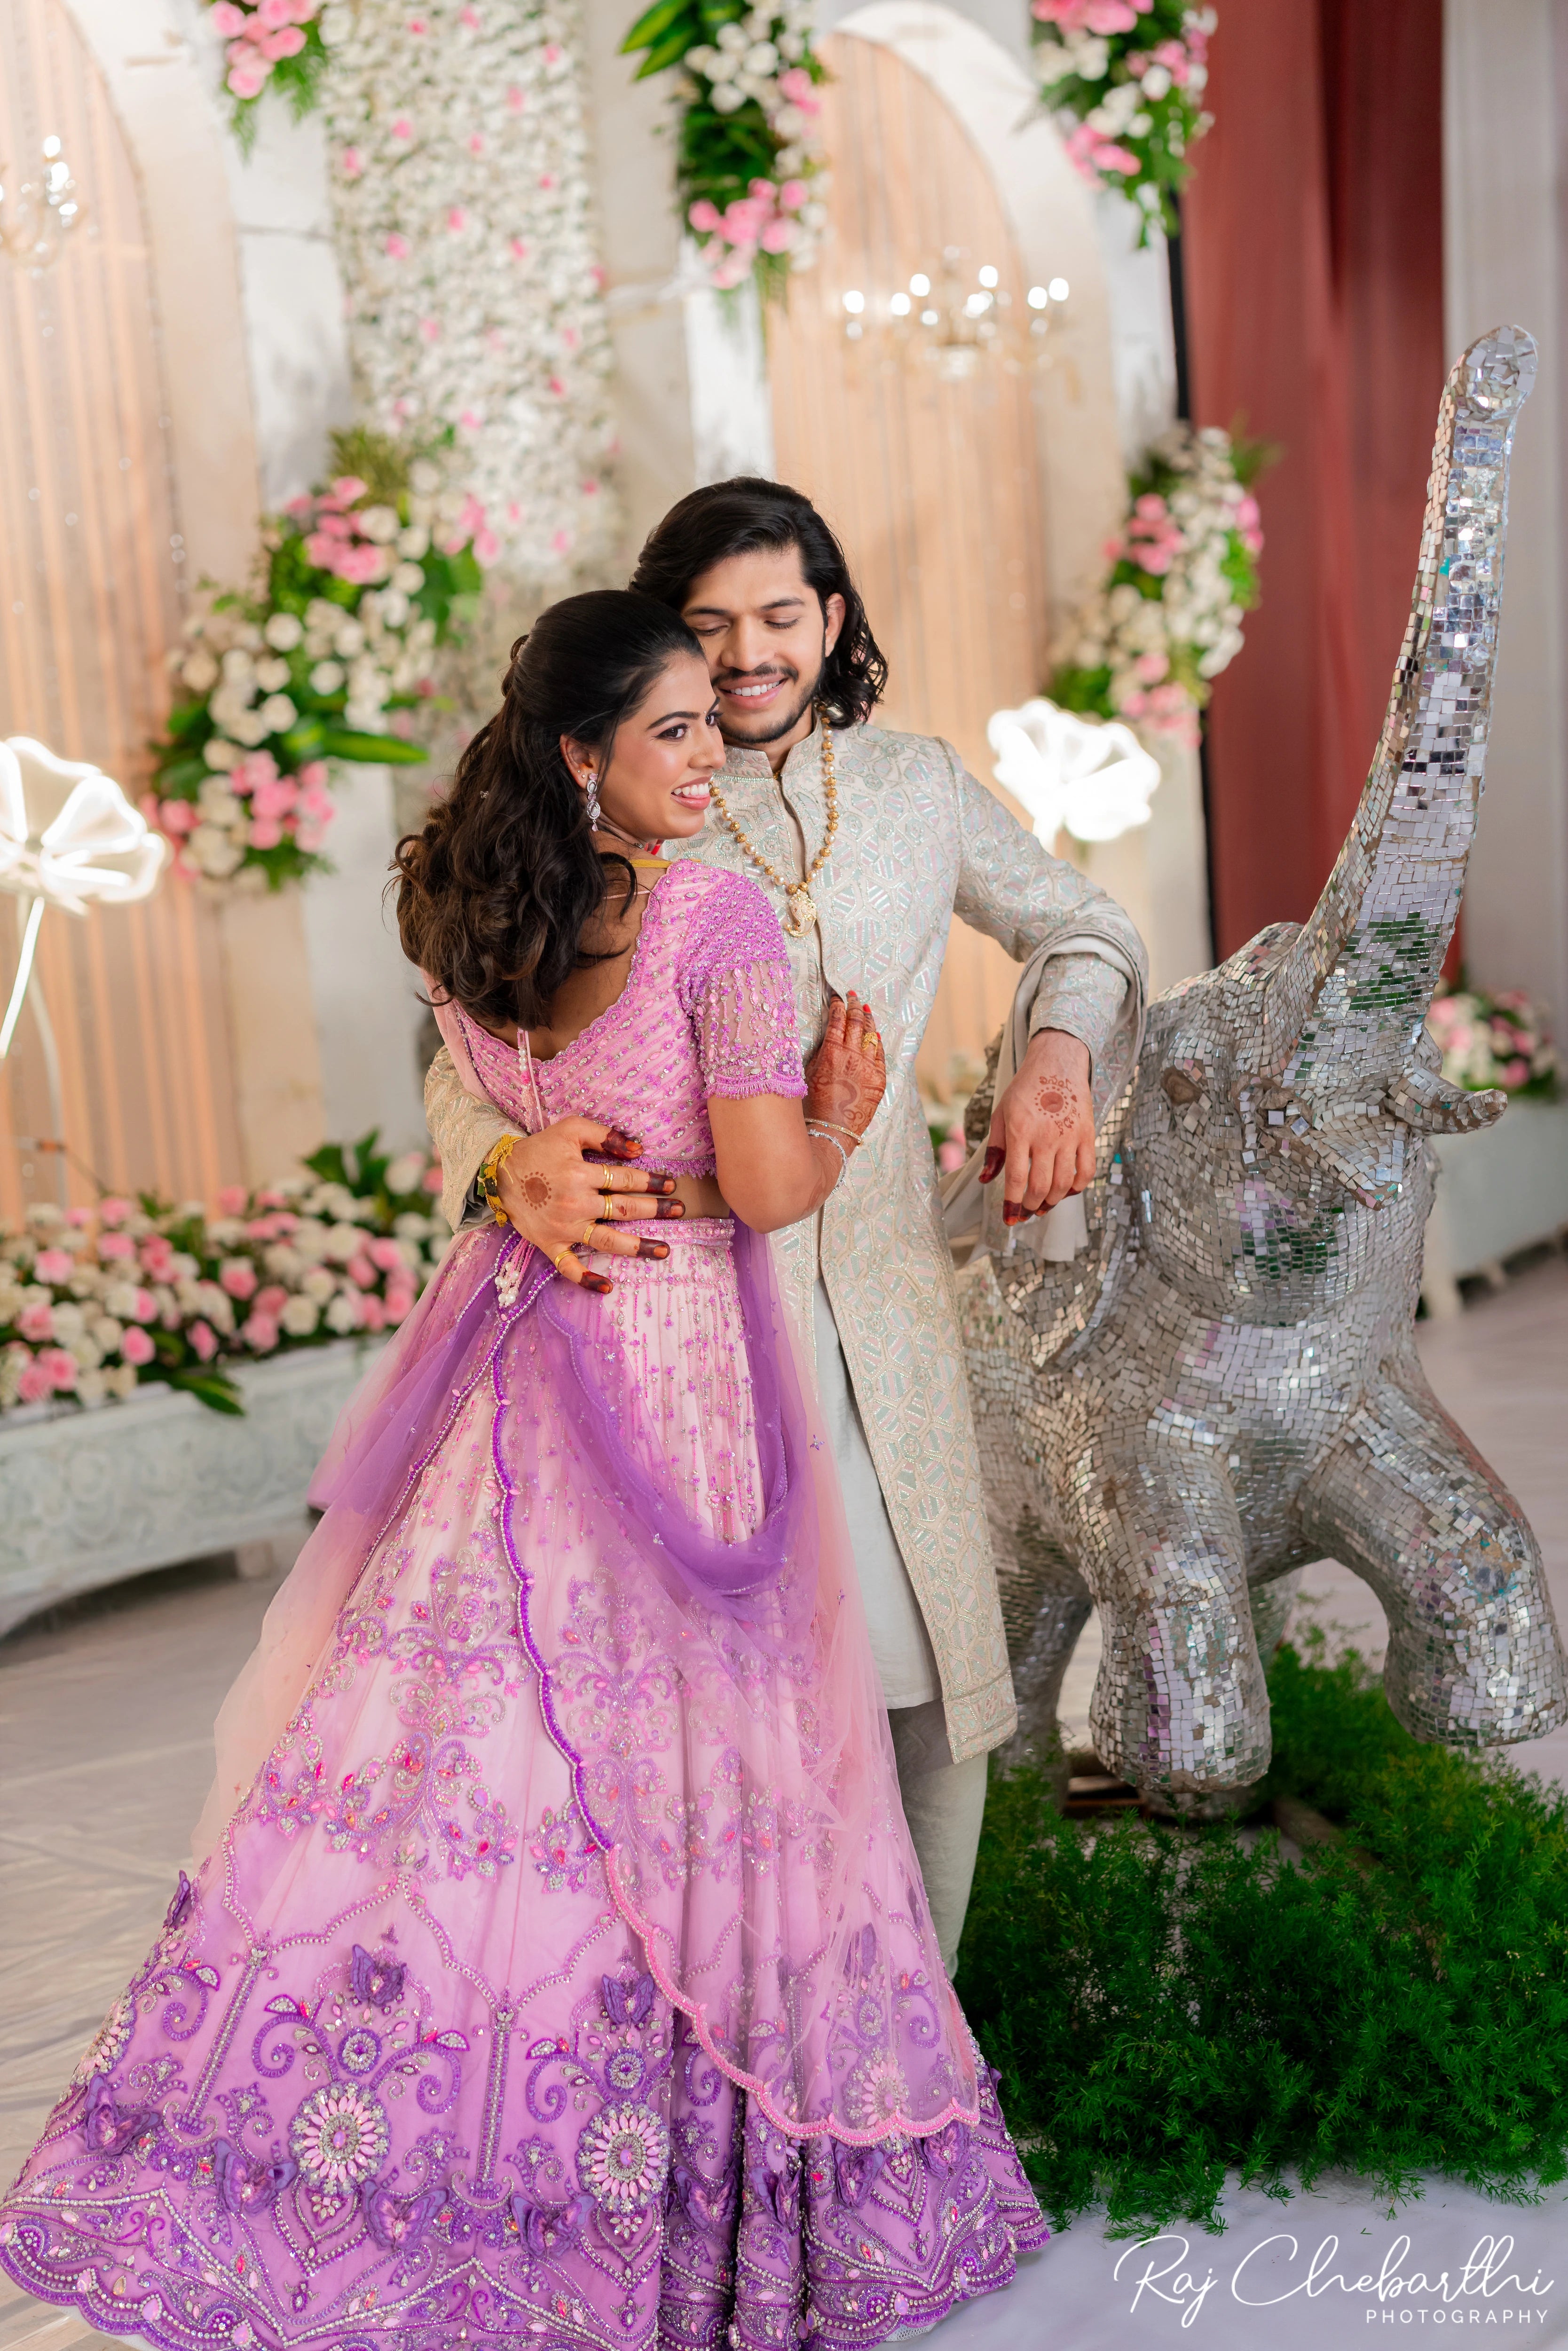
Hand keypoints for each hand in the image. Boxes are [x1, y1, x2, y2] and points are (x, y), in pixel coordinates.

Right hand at [492, 1118, 683, 1293]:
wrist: (499, 1173)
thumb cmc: (539, 1149)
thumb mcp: (570, 1129)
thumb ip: (604, 1134)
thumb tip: (637, 1149)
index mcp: (581, 1174)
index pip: (625, 1179)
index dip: (651, 1181)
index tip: (670, 1185)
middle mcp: (576, 1203)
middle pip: (624, 1209)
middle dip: (656, 1209)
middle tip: (680, 1210)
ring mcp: (564, 1227)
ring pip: (607, 1240)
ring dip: (638, 1246)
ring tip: (664, 1250)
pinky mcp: (550, 1244)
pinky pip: (569, 1267)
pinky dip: (587, 1279)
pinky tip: (608, 1287)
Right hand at [804, 992, 885, 1146]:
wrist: (833, 1130)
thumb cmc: (814, 1105)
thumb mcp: (809, 1072)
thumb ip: (820, 1052)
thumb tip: (828, 1036)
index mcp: (832, 1053)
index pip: (837, 1020)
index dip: (838, 1006)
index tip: (837, 998)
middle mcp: (852, 1057)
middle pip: (856, 1023)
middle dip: (854, 1006)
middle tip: (852, 996)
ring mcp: (868, 1067)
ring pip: (871, 1035)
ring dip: (867, 1019)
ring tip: (865, 1008)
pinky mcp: (879, 1079)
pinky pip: (880, 1054)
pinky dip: (877, 1041)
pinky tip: (875, 1033)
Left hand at [980, 1029, 1093, 1222]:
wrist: (1057, 1064)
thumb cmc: (1025, 1090)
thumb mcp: (1001, 1115)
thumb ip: (994, 1150)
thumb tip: (986, 1180)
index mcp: (1021, 1130)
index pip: (1017, 1177)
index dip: (1012, 1202)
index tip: (1009, 1218)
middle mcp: (1047, 1135)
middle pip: (1041, 1185)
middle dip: (1031, 1206)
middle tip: (1025, 1212)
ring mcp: (1070, 1136)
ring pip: (1064, 1183)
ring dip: (1052, 1201)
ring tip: (1042, 1206)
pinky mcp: (1088, 1134)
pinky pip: (1087, 1170)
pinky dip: (1077, 1187)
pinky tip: (1067, 1191)